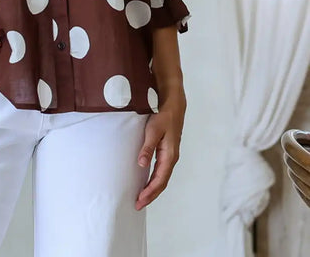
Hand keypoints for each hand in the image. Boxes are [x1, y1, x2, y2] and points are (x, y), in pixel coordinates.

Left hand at [135, 90, 185, 209]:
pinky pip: (161, 171)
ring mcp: (170, 156)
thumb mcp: (153, 131)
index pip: (159, 180)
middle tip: (138, 204)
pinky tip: (147, 182)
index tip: (139, 200)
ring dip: (152, 189)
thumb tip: (142, 165)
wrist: (173, 106)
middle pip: (161, 183)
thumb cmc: (163, 117)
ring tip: (141, 197)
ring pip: (162, 178)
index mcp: (169, 156)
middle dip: (150, 195)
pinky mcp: (167, 152)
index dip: (149, 192)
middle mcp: (171, 159)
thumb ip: (148, 148)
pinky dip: (154, 180)